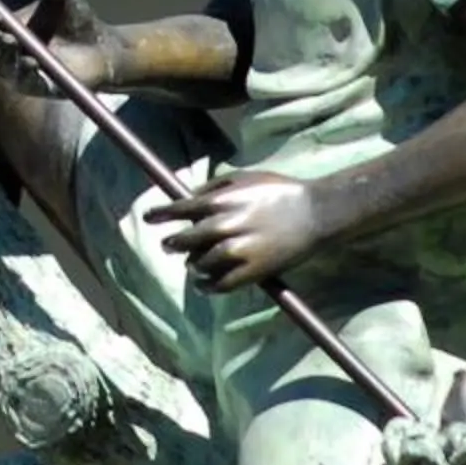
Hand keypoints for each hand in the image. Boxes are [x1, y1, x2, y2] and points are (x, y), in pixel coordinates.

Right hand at [0, 0, 122, 97]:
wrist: (104, 49)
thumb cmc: (80, 21)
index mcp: (10, 27)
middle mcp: (10, 49)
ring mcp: (21, 69)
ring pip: (3, 64)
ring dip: (4, 53)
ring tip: (12, 41)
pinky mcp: (38, 86)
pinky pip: (26, 81)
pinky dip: (26, 71)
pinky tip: (31, 61)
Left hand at [148, 170, 330, 290]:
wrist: (316, 212)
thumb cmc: (280, 190)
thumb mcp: (244, 177)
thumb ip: (214, 187)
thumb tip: (189, 197)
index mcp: (222, 201)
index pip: (180, 209)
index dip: (161, 214)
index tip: (149, 218)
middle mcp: (226, 225)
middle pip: (186, 240)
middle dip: (173, 243)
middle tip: (168, 245)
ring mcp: (239, 250)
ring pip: (201, 264)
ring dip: (192, 265)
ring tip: (191, 266)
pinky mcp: (254, 271)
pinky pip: (221, 284)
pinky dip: (208, 287)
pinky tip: (204, 285)